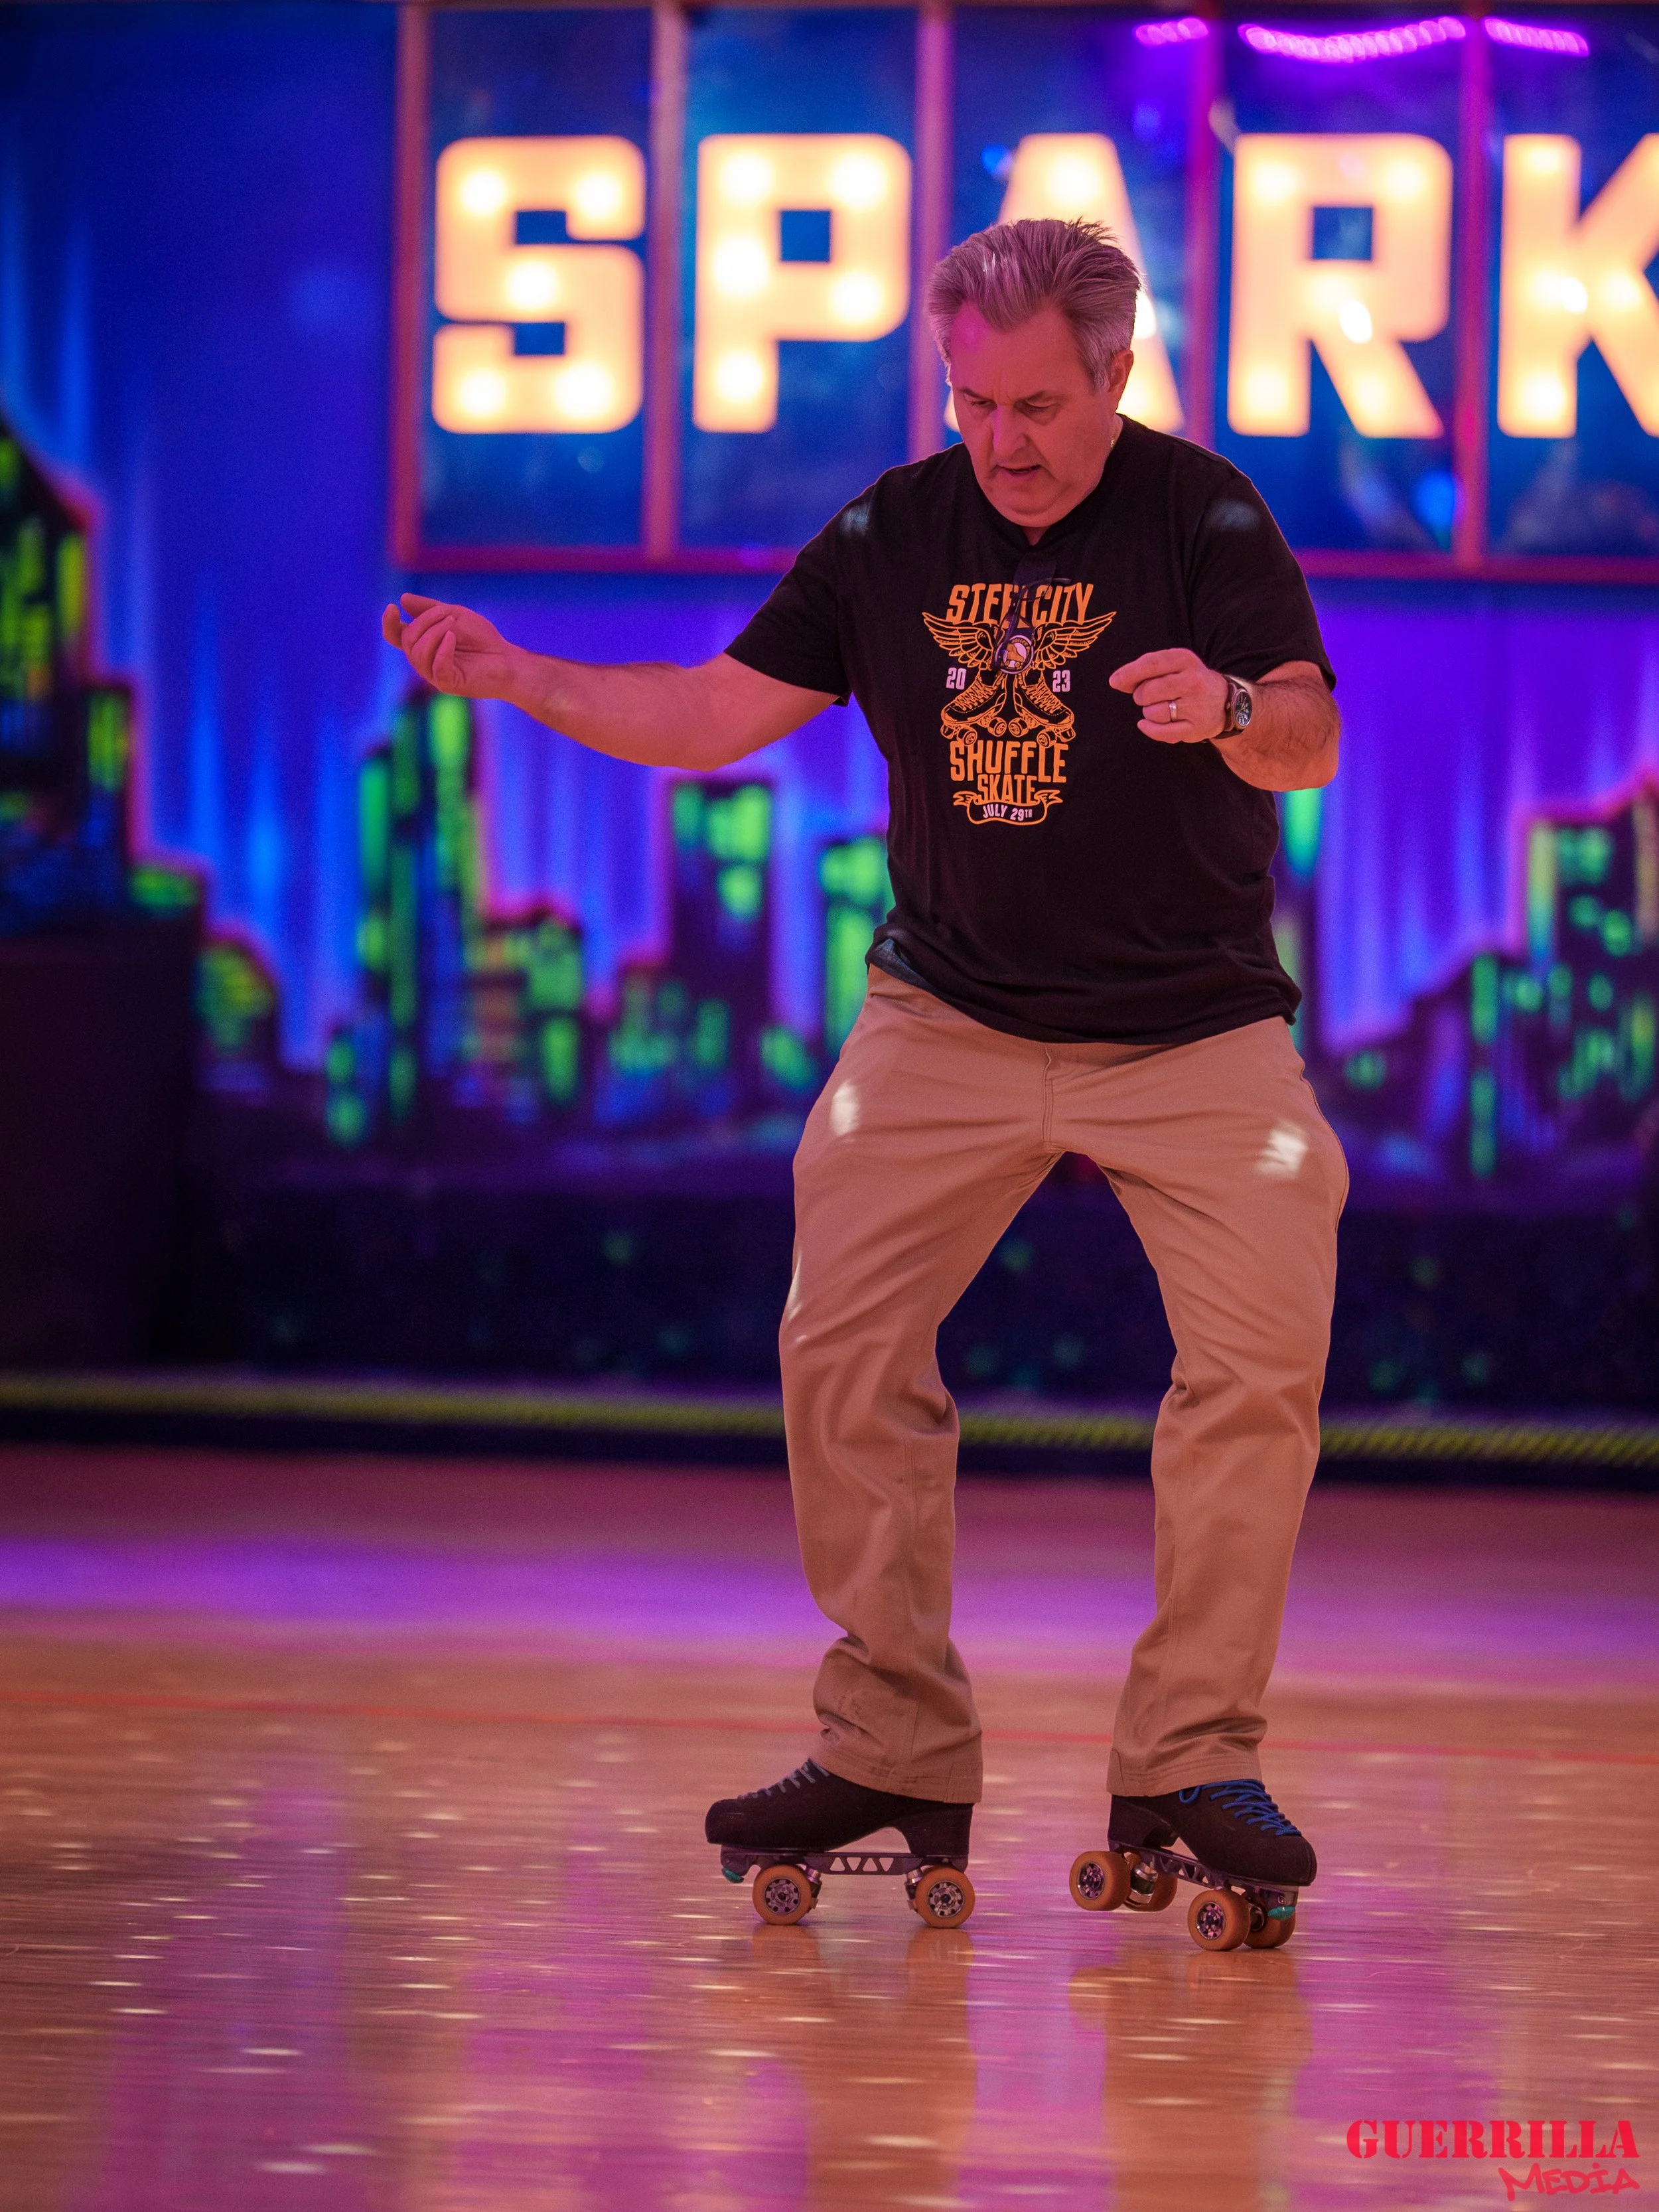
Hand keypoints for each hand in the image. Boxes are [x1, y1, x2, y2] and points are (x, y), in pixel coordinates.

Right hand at [381, 593, 521, 700]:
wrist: (507, 658)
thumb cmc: (482, 639)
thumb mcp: (455, 614)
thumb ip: (430, 608)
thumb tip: (403, 599)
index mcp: (424, 644)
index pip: (397, 637)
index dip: (389, 624)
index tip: (392, 607)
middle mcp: (425, 661)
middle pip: (408, 640)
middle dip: (425, 621)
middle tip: (449, 614)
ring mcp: (435, 674)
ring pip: (418, 653)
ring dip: (435, 632)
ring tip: (454, 626)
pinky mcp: (448, 684)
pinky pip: (436, 666)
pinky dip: (443, 648)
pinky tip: (453, 638)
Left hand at [1109, 647, 1228, 743]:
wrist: (1225, 702)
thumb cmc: (1189, 681)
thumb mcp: (1173, 666)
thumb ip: (1145, 670)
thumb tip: (1117, 681)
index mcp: (1185, 660)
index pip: (1151, 664)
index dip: (1129, 673)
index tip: (1114, 681)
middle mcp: (1193, 682)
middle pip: (1147, 691)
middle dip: (1141, 696)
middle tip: (1153, 696)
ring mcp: (1195, 706)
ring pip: (1152, 713)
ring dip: (1149, 713)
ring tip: (1163, 708)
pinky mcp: (1194, 729)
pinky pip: (1160, 732)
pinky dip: (1149, 729)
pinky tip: (1148, 724)